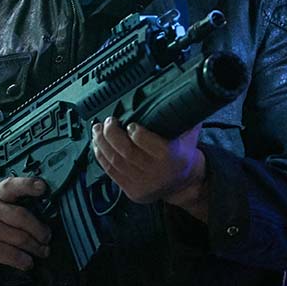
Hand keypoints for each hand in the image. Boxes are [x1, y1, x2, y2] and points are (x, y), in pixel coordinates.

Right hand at [0, 177, 51, 276]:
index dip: (28, 185)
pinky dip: (25, 261)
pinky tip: (27, 262)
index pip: (11, 186)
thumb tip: (45, 216)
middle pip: (22, 217)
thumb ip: (15, 207)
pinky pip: (14, 255)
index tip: (43, 187)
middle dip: (40, 230)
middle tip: (46, 237)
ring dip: (36, 248)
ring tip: (41, 251)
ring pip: (21, 238)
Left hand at [91, 117, 206, 207]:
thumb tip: (175, 94)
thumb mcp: (189, 134)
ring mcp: (142, 183)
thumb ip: (180, 117)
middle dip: (111, 134)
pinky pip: (110, 172)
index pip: (146, 143)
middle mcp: (155, 172)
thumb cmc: (184, 155)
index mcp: (171, 157)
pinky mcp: (131, 191)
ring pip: (114, 161)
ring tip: (98, 129)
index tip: (129, 122)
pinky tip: (97, 144)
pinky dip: (101, 156)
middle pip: (126, 152)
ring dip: (102, 143)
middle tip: (108, 121)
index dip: (134, 131)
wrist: (184, 183)